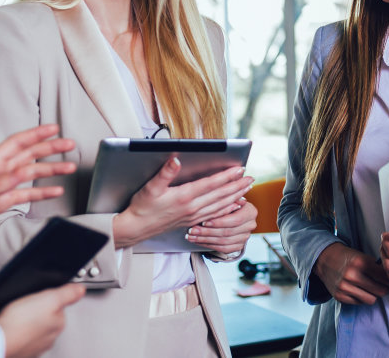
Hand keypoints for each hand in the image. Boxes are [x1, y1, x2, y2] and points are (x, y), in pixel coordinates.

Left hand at [0, 124, 76, 243]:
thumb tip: (20, 173)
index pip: (17, 143)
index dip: (36, 134)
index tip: (54, 129)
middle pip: (29, 155)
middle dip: (50, 148)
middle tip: (70, 144)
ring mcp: (3, 185)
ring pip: (32, 173)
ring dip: (51, 170)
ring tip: (69, 168)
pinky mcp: (4, 200)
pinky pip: (28, 193)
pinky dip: (43, 192)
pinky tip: (56, 191)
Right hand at [0, 282, 84, 357]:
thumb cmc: (20, 321)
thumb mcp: (49, 298)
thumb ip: (67, 293)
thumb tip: (80, 290)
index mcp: (58, 324)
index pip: (59, 308)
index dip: (48, 299)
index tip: (39, 297)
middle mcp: (49, 338)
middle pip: (46, 319)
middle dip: (37, 312)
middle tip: (25, 306)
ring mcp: (34, 347)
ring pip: (34, 330)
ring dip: (27, 324)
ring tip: (17, 317)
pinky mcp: (21, 351)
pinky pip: (21, 339)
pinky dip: (18, 334)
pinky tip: (11, 328)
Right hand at [112, 162, 252, 248]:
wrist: (136, 228)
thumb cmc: (142, 207)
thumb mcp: (150, 187)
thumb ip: (165, 173)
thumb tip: (176, 160)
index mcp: (184, 197)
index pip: (211, 184)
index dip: (227, 176)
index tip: (240, 169)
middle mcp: (192, 208)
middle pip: (220, 195)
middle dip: (237, 186)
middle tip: (251, 178)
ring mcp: (193, 216)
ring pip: (220, 206)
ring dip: (235, 196)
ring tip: (247, 189)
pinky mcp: (192, 221)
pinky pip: (215, 215)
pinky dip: (227, 209)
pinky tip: (234, 205)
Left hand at [188, 200, 256, 255]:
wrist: (232, 215)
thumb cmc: (227, 204)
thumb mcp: (228, 199)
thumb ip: (225, 199)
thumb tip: (219, 195)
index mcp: (251, 211)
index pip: (235, 220)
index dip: (219, 222)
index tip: (203, 221)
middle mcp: (251, 225)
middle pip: (228, 232)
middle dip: (207, 232)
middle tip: (192, 230)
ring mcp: (245, 237)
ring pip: (223, 241)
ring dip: (205, 239)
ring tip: (191, 236)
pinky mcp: (238, 246)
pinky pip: (222, 249)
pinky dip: (208, 245)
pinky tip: (198, 241)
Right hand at [314, 242, 388, 304]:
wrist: (324, 259)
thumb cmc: (347, 257)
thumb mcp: (362, 256)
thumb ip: (376, 267)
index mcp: (360, 263)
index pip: (383, 277)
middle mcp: (352, 276)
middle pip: (380, 291)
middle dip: (386, 290)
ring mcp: (345, 287)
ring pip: (371, 299)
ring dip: (374, 295)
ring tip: (374, 289)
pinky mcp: (340, 296)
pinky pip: (359, 302)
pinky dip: (363, 298)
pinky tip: (362, 291)